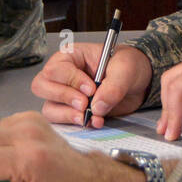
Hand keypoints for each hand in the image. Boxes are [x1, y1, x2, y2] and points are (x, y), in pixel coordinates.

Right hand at [30, 42, 152, 127]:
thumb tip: (98, 106)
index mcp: (71, 56)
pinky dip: (76, 124)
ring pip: (49, 107)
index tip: (92, 89)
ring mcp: (65, 95)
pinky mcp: (72, 111)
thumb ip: (113, 86)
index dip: (71, 81)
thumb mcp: (126, 69)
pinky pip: (62, 121)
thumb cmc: (129, 66)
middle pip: (42, 86)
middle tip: (85, 104)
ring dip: (67, 115)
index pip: (56, 68)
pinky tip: (95, 122)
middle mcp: (63, 75)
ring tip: (88, 116)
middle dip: (64, 97)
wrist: (138, 84)